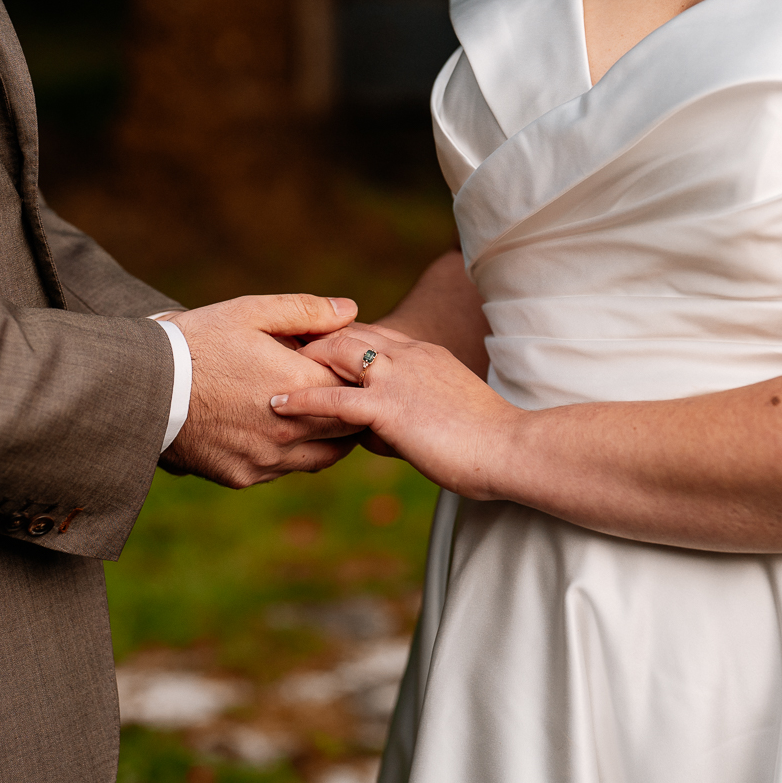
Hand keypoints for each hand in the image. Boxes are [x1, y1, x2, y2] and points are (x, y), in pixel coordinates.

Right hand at [160, 294, 363, 486]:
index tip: (349, 367)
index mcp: (300, 386)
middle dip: (351, 410)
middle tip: (346, 394)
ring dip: (326, 438)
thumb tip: (351, 310)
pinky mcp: (243, 476)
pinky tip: (277, 433)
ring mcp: (267, 459)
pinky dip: (289, 454)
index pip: (357, 388)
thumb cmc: (198, 342)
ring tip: (316, 416)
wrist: (144, 388)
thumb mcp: (250, 312)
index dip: (356, 376)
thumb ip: (306, 311)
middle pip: (348, 429)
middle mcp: (291, 431)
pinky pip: (283, 471)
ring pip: (322, 457)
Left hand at [270, 324, 524, 497]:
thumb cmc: (488, 442)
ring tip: (270, 369)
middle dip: (313, 340)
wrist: (511, 448)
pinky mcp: (388, 407)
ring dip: (301, 361)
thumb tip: (375, 434)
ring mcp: (397, 378)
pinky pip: (333, 400)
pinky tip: (277, 405)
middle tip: (279, 350)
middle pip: (348, 334)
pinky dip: (301, 400)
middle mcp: (408, 356)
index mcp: (425, 354)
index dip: (341, 338)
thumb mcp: (446, 415)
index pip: (373, 334)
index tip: (314, 345)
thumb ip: (409, 414)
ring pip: (336, 354)